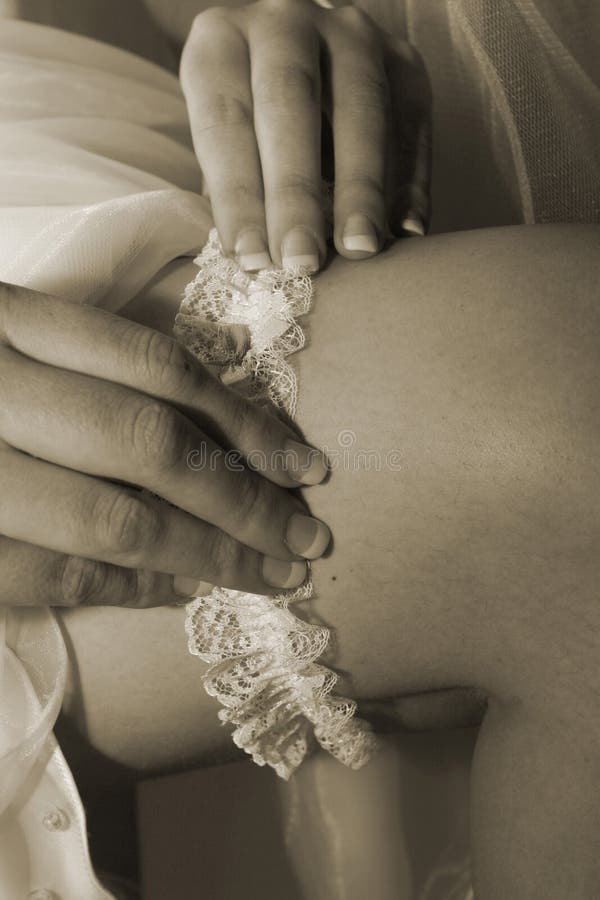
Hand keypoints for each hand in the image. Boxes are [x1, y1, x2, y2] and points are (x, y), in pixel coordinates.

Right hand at [0, 283, 330, 607]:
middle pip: (152, 445)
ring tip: (268, 575)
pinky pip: (57, 578)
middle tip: (308, 541)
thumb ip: (99, 359)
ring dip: (208, 555)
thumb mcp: (18, 339)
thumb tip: (233, 387)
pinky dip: (130, 588)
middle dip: (246, 502)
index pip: (158, 367)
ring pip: (116, 521)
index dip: (246, 422)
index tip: (308, 467)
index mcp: (11, 322)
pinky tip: (180, 591)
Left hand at [180, 0, 430, 272]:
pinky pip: (412, 122)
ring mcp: (350, 33)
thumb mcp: (222, 143)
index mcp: (221, 41)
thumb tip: (253, 261)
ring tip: (360, 248)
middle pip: (291, 103)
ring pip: (361, 108)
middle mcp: (284, 21)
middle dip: (296, 192)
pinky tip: (407, 230)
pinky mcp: (403, 58)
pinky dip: (411, 180)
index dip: (238, 195)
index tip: (251, 258)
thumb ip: (233, 190)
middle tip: (303, 260)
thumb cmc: (246, 123)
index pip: (225, 120)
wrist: (298, 57)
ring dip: (361, 187)